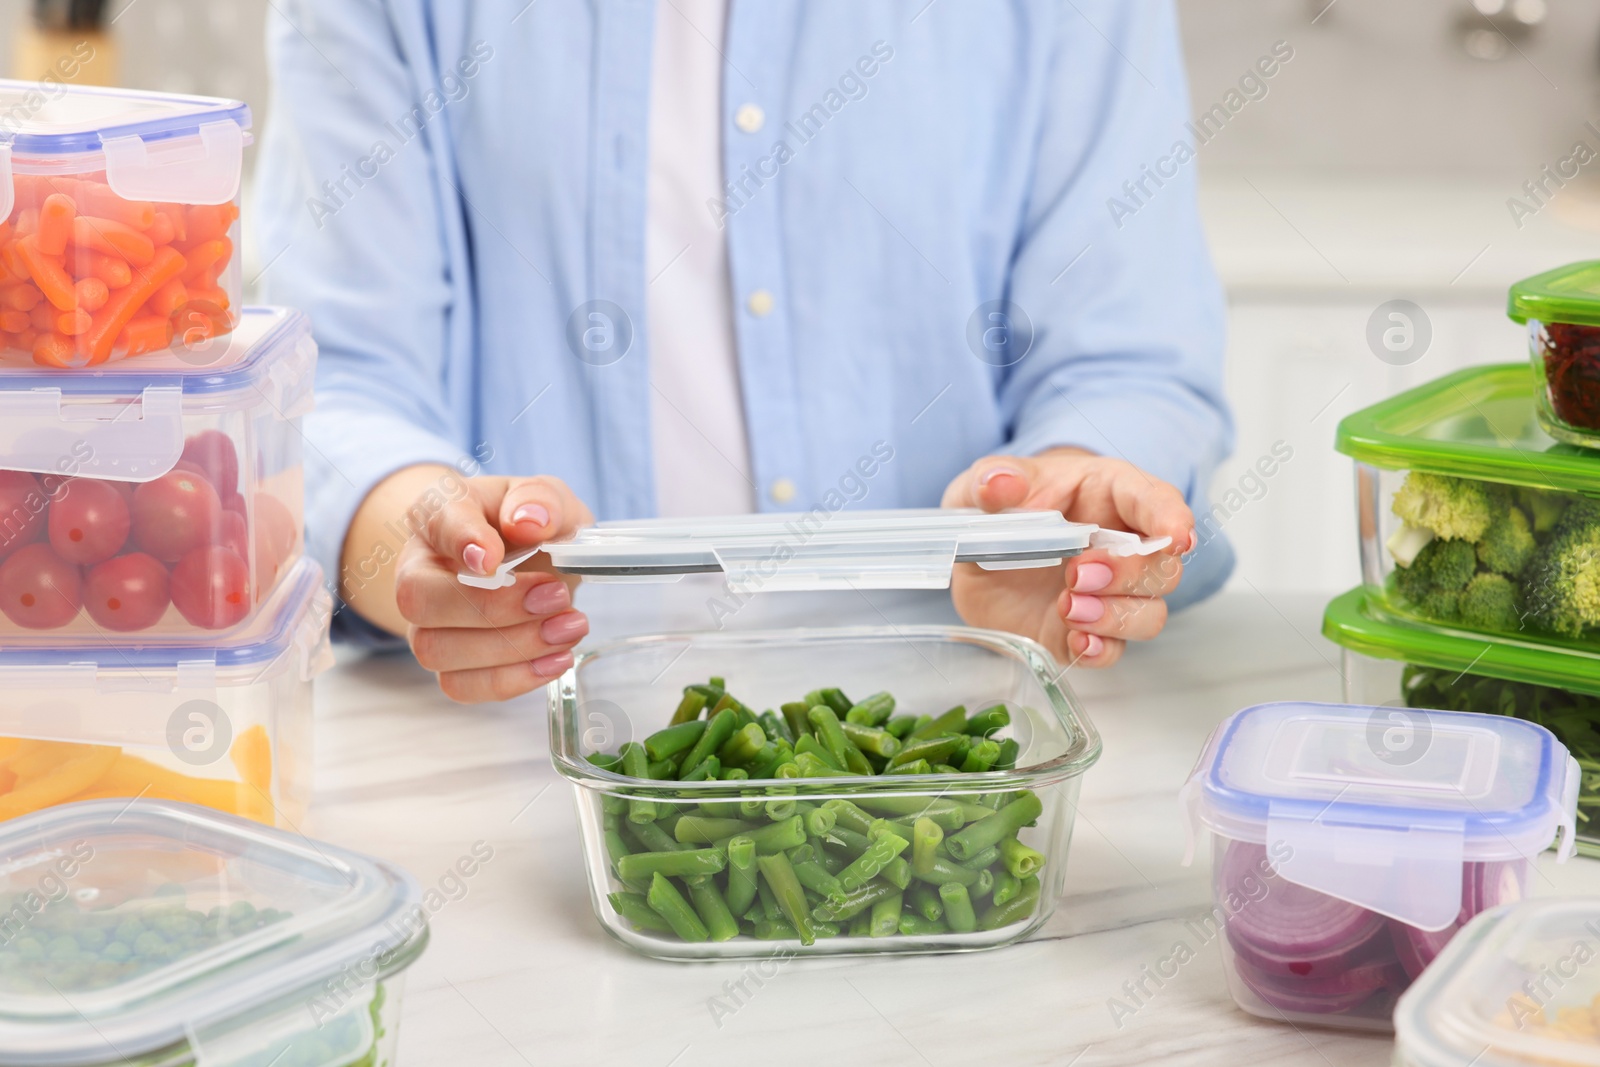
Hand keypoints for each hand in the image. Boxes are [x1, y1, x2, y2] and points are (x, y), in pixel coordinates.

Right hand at [392, 474, 594, 702]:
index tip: (493, 556)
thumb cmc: (527, 525)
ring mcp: (425, 623)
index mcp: (439, 515)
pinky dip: (512, 679)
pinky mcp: (448, 664)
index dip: (461, 540)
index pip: (436, 522)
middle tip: (556, 596)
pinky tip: (556, 660)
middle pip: (420, 599)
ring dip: (511, 648)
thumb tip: (531, 520)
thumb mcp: (544, 498)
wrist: (530, 558)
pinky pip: (462, 685)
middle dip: (493, 606)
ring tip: (568, 628)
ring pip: (438, 650)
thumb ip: (540, 499)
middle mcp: (418, 570)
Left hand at [941, 448, 1194, 668]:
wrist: (975, 558)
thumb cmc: (1000, 509)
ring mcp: (1109, 594)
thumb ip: (992, 478)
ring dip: (1116, 616)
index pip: (1157, 500)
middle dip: (1130, 574)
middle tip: (1077, 574)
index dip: (1172, 518)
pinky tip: (1075, 641)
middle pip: (1164, 567)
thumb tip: (999, 483)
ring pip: (1150, 614)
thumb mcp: (986, 484)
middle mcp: (1122, 546)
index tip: (1177, 537)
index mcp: (1109, 495)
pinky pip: (1114, 650)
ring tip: (1067, 606)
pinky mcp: (1087, 631)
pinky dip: (1099, 650)